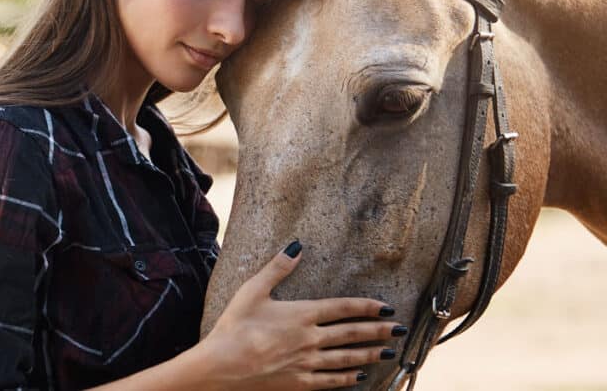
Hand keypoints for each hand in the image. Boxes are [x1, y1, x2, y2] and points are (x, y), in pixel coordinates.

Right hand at [195, 241, 402, 389]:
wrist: (222, 366)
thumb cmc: (234, 326)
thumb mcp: (252, 290)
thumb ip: (277, 268)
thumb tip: (297, 246)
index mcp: (301, 314)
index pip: (343, 308)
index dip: (367, 307)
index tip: (386, 308)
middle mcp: (310, 339)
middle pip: (352, 333)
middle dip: (379, 331)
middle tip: (401, 330)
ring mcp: (307, 363)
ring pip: (347, 358)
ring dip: (370, 353)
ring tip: (388, 352)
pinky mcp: (300, 383)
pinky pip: (331, 381)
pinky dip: (348, 378)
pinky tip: (360, 376)